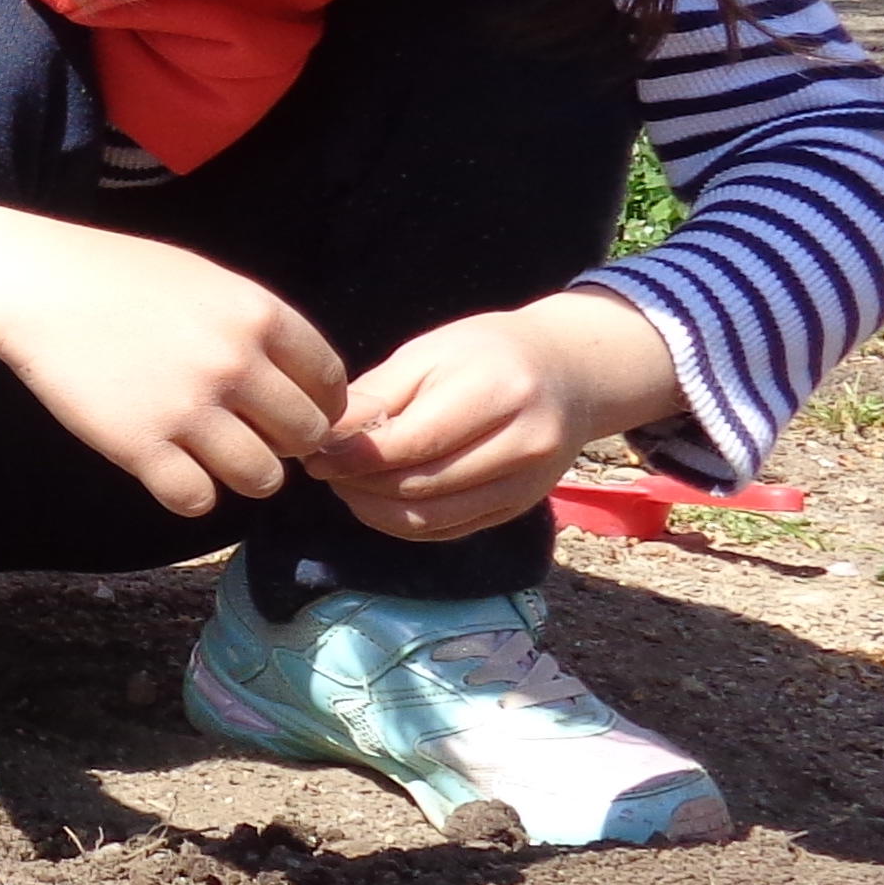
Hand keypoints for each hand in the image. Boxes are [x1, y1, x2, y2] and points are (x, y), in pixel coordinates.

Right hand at [0, 199, 345, 516]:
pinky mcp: (140, 446)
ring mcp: (188, 408)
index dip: (321, 407)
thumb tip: (304, 386)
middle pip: (304, 437)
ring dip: (245, 475)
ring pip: (262, 478)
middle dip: (285, 444)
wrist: (38, 287)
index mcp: (258, 315)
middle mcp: (233, 363)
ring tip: (215, 458)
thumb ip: (258, 328)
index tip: (293, 413)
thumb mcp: (207, 281)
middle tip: (250, 436)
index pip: (331, 384)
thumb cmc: (122, 277)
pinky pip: (197, 500)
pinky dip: (190, 494)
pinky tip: (171, 470)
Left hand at [306, 293, 685, 542]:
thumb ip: (378, 395)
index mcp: (499, 391)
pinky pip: (449, 531)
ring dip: (375, 510)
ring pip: (433, 518)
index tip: (314, 453)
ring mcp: (527, 483)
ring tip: (346, 485)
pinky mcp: (519, 508)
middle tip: (323, 470)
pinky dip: (403, 524)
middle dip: (359, 484)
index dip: (355, 455)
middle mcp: (523, 443)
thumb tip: (324, 434)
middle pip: (421, 485)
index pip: (414, 442)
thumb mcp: (429, 353)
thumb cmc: (486, 354)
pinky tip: (377, 502)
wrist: (569, 374)